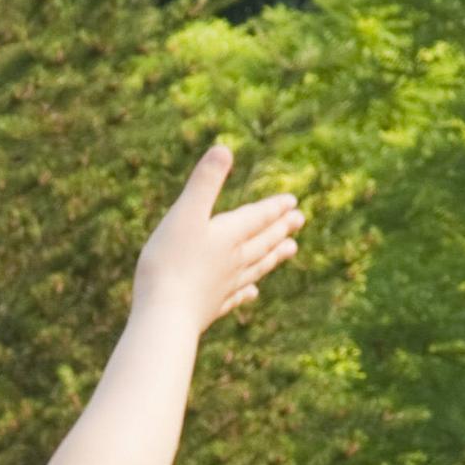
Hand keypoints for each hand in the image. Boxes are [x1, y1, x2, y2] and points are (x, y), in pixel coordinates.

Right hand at [129, 142, 304, 328]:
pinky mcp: (211, 309)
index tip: (293, 202)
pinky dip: (247, 292)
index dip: (274, 208)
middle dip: (280, 229)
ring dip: (273, 257)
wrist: (164, 316)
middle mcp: (232, 261)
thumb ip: (204, 182)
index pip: (257, 218)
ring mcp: (223, 287)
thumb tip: (224, 148)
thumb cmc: (170, 262)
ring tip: (291, 250)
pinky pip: (235, 297)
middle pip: (262, 242)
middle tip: (300, 220)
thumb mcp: (184, 214)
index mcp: (227, 236)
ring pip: (256, 268)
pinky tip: (252, 294)